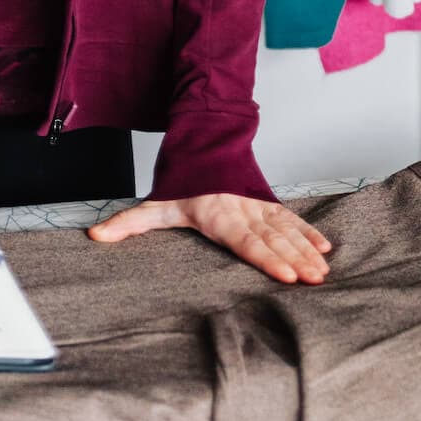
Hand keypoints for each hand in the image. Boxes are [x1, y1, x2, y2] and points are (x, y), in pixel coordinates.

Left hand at [87, 193, 331, 283]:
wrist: (202, 140)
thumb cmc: (181, 178)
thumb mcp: (154, 203)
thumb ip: (127, 222)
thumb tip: (95, 236)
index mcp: (218, 214)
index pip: (245, 240)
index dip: (266, 258)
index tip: (286, 275)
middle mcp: (242, 209)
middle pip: (272, 238)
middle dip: (295, 259)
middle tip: (315, 280)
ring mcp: (257, 204)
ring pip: (285, 229)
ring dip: (306, 249)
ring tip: (323, 270)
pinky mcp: (266, 202)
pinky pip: (290, 218)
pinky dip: (309, 232)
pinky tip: (325, 248)